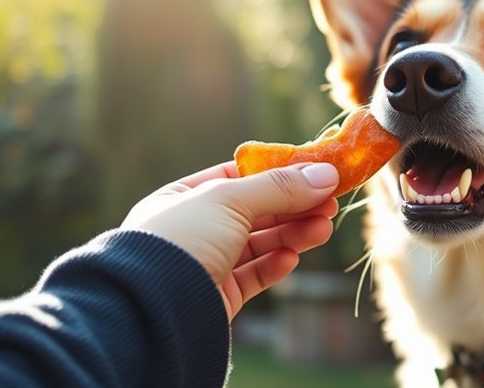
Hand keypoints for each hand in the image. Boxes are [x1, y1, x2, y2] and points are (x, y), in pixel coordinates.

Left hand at [122, 161, 339, 318]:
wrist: (152, 311)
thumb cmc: (181, 240)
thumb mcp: (229, 199)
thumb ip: (279, 187)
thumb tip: (325, 174)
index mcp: (180, 199)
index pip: (236, 178)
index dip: (276, 173)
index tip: (314, 173)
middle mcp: (191, 230)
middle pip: (254, 211)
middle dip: (294, 206)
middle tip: (331, 202)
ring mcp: (204, 263)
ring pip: (258, 244)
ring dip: (293, 234)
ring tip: (323, 229)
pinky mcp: (217, 295)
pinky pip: (253, 275)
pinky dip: (275, 265)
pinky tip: (291, 258)